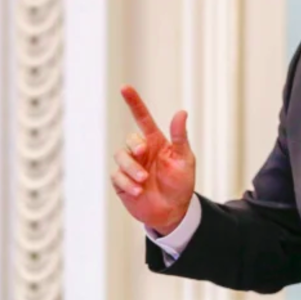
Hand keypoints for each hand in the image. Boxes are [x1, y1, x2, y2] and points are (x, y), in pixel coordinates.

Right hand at [112, 85, 195, 234]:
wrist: (173, 211)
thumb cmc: (181, 184)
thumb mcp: (184, 160)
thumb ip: (180, 138)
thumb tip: (181, 112)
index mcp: (156, 142)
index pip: (142, 118)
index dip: (134, 103)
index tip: (125, 88)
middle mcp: (141, 152)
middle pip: (130, 139)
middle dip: (135, 145)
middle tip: (144, 153)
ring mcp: (130, 166)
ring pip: (120, 156)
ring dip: (131, 168)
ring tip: (144, 180)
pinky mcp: (122, 182)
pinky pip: (116, 176)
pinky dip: (126, 182)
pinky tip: (138, 191)